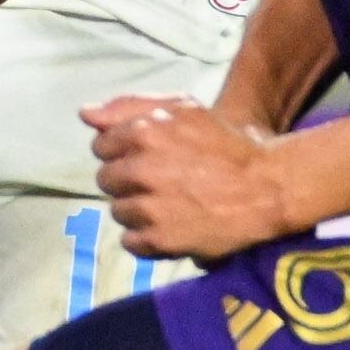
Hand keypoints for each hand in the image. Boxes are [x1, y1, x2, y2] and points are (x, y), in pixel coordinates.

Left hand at [87, 95, 301, 260]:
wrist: (265, 188)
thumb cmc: (224, 144)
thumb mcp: (184, 110)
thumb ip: (129, 106)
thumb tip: (85, 114)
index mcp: (144, 132)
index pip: (101, 146)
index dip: (122, 152)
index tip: (145, 158)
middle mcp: (141, 169)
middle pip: (106, 180)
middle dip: (128, 181)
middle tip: (159, 182)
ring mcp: (149, 207)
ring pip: (117, 211)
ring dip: (137, 210)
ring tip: (168, 205)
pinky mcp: (159, 239)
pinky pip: (130, 242)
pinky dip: (146, 238)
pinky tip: (169, 226)